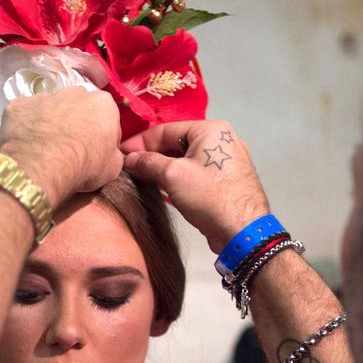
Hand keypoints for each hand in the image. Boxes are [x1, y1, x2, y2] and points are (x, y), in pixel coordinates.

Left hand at [0, 87, 123, 205]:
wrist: (43, 165)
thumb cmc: (85, 165)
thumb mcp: (113, 167)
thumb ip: (113, 153)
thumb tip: (109, 154)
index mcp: (103, 103)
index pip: (106, 115)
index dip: (101, 133)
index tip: (94, 150)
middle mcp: (74, 92)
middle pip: (77, 106)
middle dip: (74, 121)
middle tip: (69, 147)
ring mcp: (44, 95)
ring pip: (49, 108)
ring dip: (49, 122)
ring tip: (44, 148)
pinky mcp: (18, 104)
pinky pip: (24, 114)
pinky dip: (25, 126)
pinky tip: (25, 144)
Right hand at [121, 120, 270, 253]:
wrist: (243, 232)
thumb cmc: (209, 197)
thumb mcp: (173, 176)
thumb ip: (148, 163)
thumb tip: (129, 159)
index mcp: (211, 130)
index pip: (166, 130)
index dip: (140, 142)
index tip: (119, 154)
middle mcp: (221, 140)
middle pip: (176, 143)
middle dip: (151, 156)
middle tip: (128, 169)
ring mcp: (226, 161)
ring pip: (186, 159)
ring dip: (163, 169)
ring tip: (140, 179)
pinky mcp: (226, 180)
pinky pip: (196, 173)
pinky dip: (178, 179)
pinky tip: (161, 189)